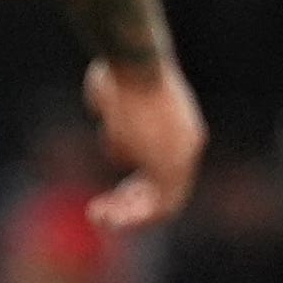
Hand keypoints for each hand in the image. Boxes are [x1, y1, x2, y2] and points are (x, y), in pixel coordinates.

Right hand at [84, 55, 205, 230]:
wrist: (135, 64)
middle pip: (164, 191)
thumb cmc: (120, 72)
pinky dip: (133, 218)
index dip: (135, 189)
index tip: (111, 195)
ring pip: (158, 202)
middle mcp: (185, 148)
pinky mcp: (171, 168)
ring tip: (97, 214)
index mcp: (178, 132)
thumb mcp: (115, 90)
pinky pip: (160, 208)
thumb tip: (101, 107)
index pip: (162, 172)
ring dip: (125, 215)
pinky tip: (106, 215)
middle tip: (100, 215)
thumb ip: (112, 103)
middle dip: (131, 208)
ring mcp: (180, 158)